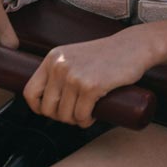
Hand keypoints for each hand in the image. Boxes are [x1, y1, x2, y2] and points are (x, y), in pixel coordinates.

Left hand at [23, 28, 151, 127]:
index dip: (39, 107)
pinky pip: (81, 115)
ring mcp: (75, 76)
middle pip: (48, 108)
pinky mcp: (92, 86)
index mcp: (53, 58)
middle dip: (61, 116)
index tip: (54, 109)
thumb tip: (44, 100)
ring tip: (87, 112)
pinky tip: (94, 114)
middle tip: (76, 112)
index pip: (30, 92)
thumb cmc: (108, 54)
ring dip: (76, 120)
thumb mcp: (76, 55)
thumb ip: (59, 70)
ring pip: (65, 115)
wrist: (136, 45)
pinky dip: (86, 120)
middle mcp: (60, 66)